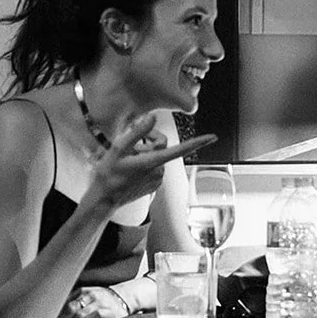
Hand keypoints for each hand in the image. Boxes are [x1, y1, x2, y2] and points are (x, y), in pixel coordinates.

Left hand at [55, 285, 131, 317]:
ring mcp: (100, 303)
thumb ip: (74, 301)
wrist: (127, 296)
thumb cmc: (103, 299)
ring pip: (80, 314)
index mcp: (83, 291)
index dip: (56, 316)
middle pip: (70, 309)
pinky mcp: (110, 311)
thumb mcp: (88, 295)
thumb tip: (55, 316)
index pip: (65, 303)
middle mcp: (91, 295)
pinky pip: (95, 317)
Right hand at [89, 113, 216, 209]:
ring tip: (126, 160)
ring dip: (143, 152)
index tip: (213, 137)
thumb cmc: (108, 176)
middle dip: (147, 140)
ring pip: (156, 155)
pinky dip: (144, 162)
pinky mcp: (154, 184)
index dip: (197, 142)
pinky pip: (154, 165)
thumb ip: (136, 132)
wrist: (103, 200)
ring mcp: (158, 178)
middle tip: (129, 145)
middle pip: (161, 145)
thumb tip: (152, 118)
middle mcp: (159, 170)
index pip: (180, 149)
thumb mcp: (117, 149)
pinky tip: (130, 168)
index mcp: (152, 162)